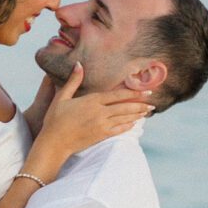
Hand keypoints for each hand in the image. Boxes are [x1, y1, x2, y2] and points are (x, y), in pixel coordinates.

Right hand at [30, 66, 145, 170]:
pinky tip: (134, 123)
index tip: (145, 90)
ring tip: (148, 111)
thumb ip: (73, 81)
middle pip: (125, 107)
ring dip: (137, 114)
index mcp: (92, 101)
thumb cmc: (55, 119)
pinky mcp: (101, 136)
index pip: (117, 95)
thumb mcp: (61, 97)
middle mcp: (99, 113)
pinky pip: (119, 130)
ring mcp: (102, 125)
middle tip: (152, 102)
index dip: (133, 92)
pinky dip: (128, 126)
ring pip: (124, 118)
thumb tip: (79, 64)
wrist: (54, 143)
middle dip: (140, 104)